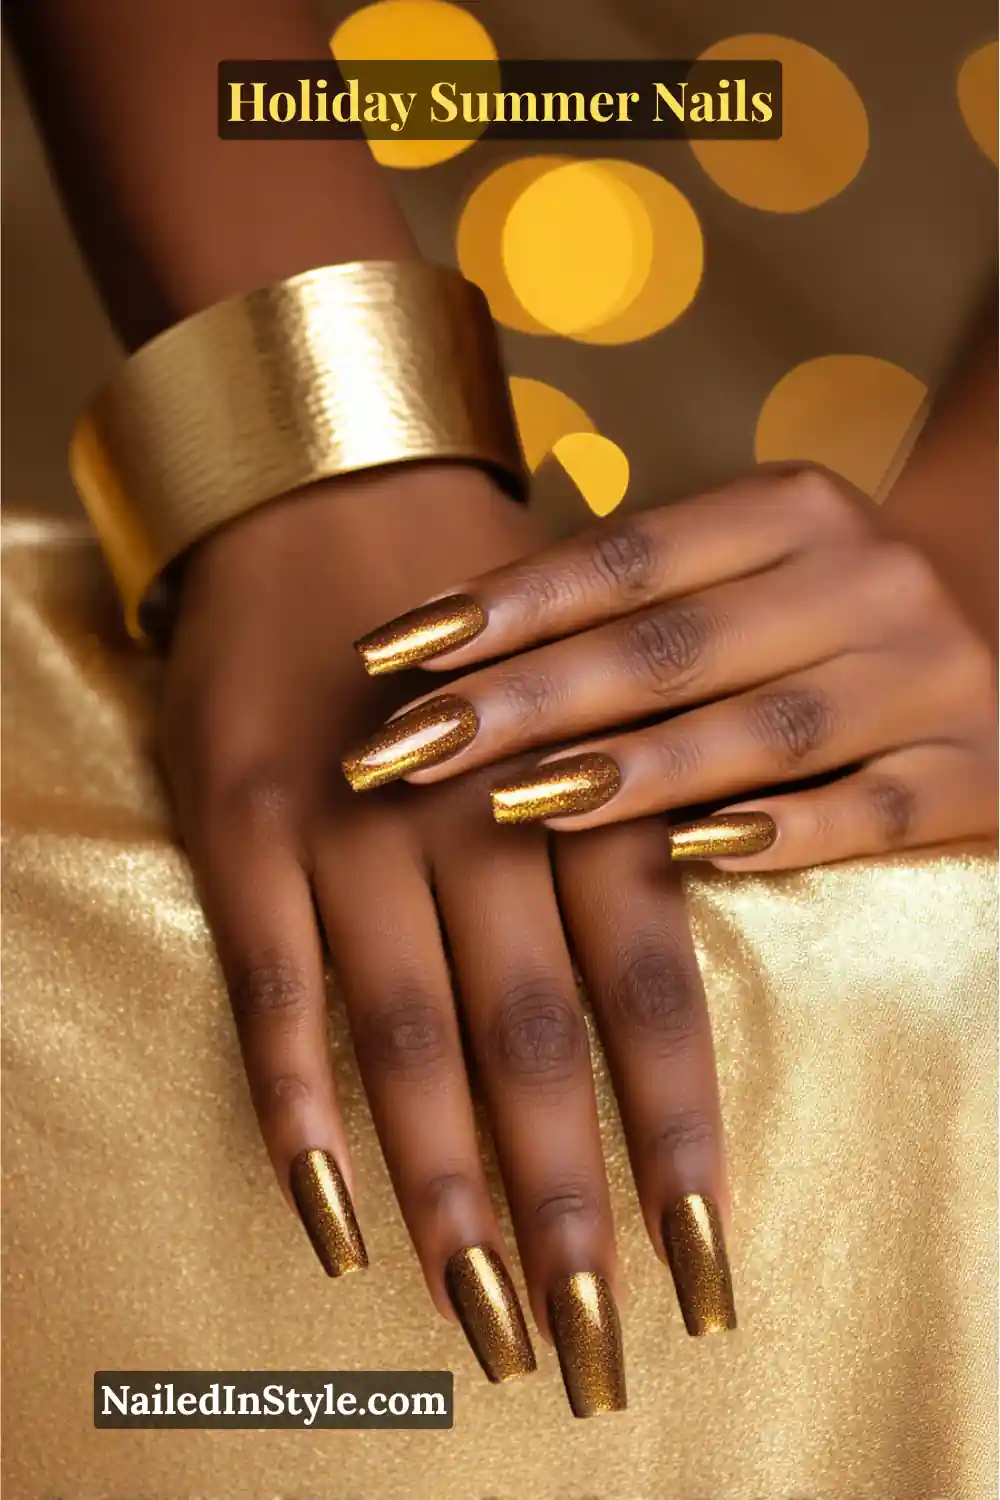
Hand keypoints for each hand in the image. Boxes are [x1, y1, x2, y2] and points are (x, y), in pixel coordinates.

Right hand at [159, 465, 735, 1419]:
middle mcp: (476, 817)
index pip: (648, 995)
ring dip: (440, 1186)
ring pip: (404, 1034)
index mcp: (582, 790)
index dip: (675, 1139)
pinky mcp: (243, 823)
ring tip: (474, 1311)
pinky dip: (294, 1103)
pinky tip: (324, 1210)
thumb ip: (625, 848)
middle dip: (564, 1201)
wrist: (333, 492)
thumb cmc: (485, 624)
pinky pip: (271, 985)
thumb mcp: (588, 710)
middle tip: (585, 1339)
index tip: (701, 1269)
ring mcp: (349, 823)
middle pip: (531, 1041)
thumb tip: (660, 1024)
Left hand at [344, 466, 997, 868]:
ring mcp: (928, 675)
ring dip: (634, 770)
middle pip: (673, 645)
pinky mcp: (973, 772)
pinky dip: (785, 833)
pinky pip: (870, 811)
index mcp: (794, 507)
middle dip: (530, 699)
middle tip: (411, 747)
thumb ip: (633, 600)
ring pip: (764, 729)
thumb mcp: (747, 564)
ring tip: (512, 801)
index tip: (392, 651)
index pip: (626, 556)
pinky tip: (692, 852)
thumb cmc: (820, 604)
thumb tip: (449, 647)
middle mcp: (865, 579)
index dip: (506, 604)